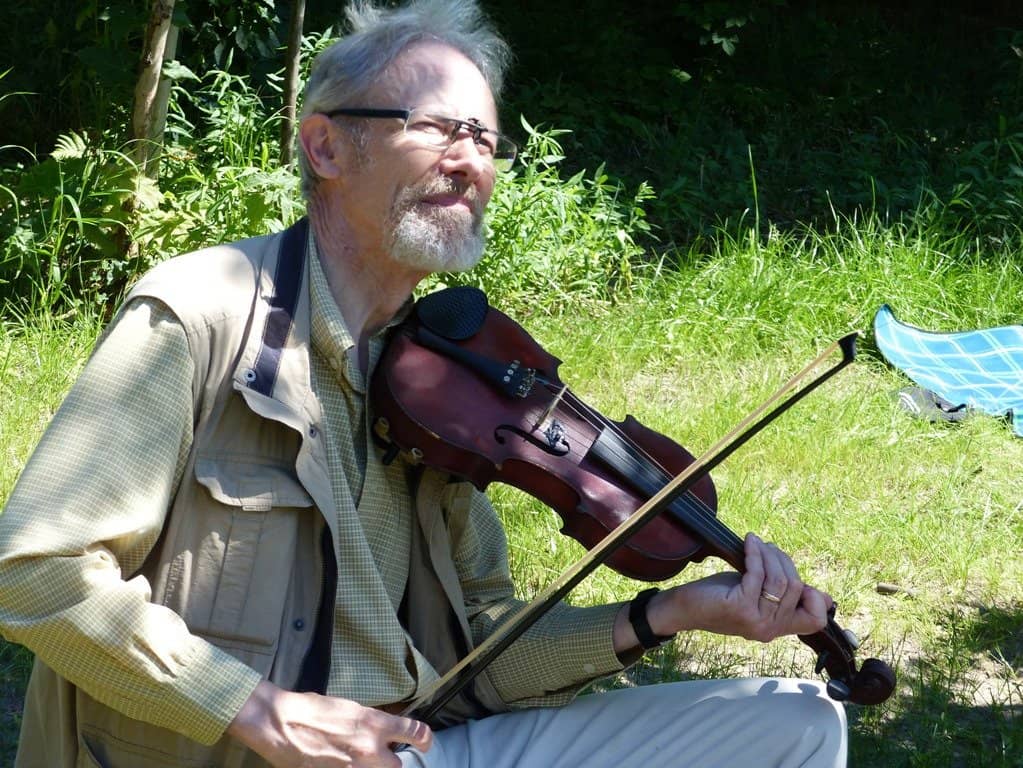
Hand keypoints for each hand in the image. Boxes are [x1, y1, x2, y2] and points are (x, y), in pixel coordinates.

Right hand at [227, 680, 431, 766]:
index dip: (424, 739)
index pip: (414, 733)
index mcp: (373, 724)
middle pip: (397, 766)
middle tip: (378, 756)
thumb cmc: (312, 709)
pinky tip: (336, 761)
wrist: (280, 722)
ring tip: (352, 758)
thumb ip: (371, 723)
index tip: (425, 742)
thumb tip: (383, 732)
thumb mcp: (350, 708)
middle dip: (389, 762)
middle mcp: (368, 749)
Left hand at [621, 533, 831, 647]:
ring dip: (770, 555)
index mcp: (778, 628)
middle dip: (783, 561)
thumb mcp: (759, 597)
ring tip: (757, 545)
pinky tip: (749, 542)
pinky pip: (758, 573)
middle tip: (767, 550)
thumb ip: (785, 596)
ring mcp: (756, 620)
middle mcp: (770, 629)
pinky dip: (755, 553)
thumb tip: (825, 598)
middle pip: (796, 586)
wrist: (685, 607)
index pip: (815, 621)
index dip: (816, 599)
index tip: (799, 579)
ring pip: (780, 579)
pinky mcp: (741, 607)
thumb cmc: (721, 597)